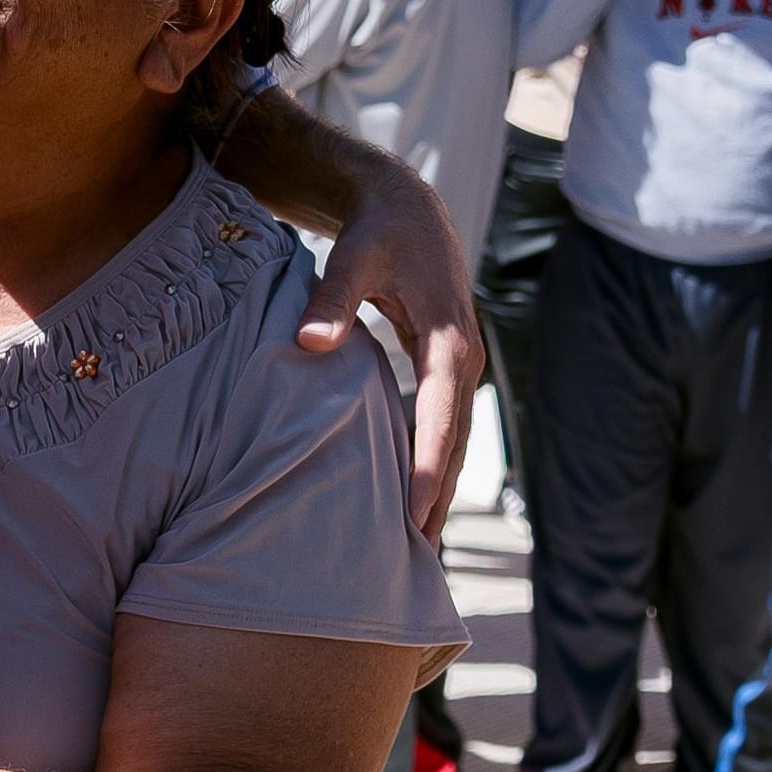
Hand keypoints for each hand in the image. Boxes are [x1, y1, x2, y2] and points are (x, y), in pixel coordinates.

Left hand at [300, 172, 479, 541]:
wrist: (408, 208)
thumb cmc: (377, 232)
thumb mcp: (352, 257)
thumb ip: (330, 300)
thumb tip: (308, 344)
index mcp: (447, 339)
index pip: (439, 417)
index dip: (427, 469)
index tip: (411, 517)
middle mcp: (464, 360)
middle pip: (454, 443)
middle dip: (438, 499)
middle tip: (417, 563)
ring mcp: (461, 367)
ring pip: (453, 441)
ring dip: (440, 491)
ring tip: (420, 552)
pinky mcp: (448, 370)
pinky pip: (444, 427)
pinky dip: (434, 464)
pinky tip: (414, 501)